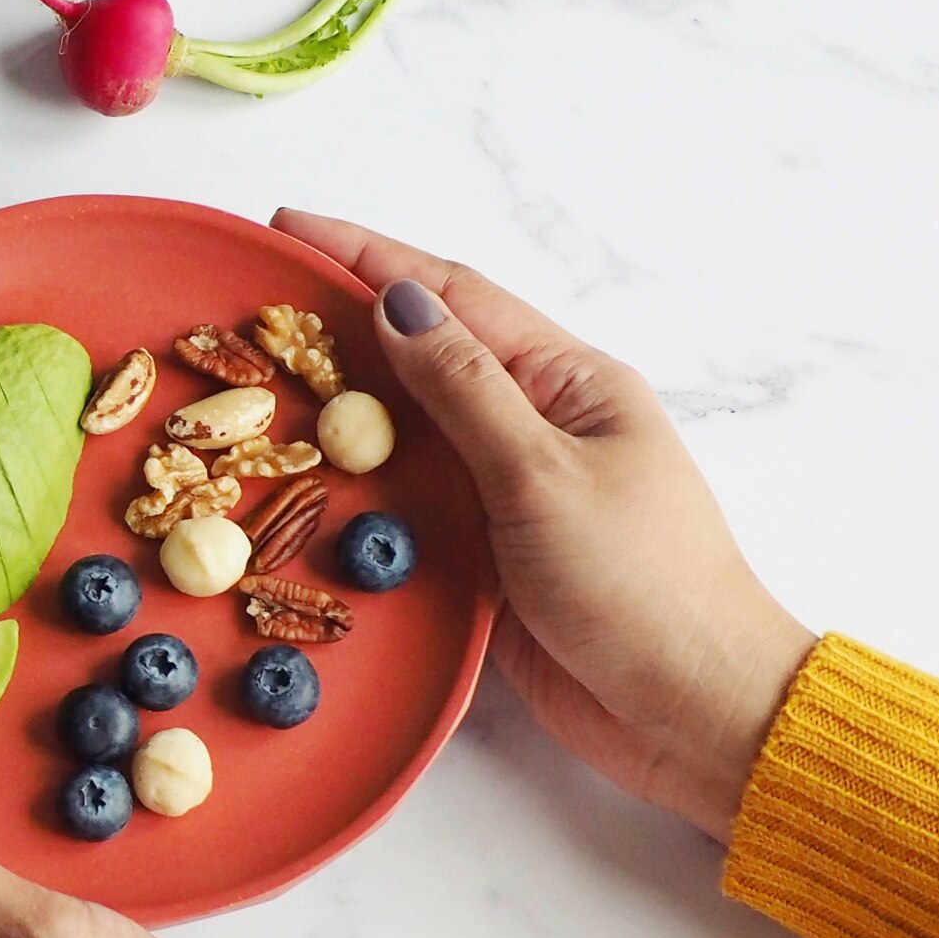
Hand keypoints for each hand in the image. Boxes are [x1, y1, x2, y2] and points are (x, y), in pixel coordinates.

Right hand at [273, 210, 815, 841]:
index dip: (367, 256)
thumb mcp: (544, 474)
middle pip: (420, 355)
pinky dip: (351, 487)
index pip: (454, 295)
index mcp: (568, 382)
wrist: (690, 710)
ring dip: (334, 407)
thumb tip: (398, 303)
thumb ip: (464, 390)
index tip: (289, 227)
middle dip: (337, 323)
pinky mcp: (483, 555)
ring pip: (403, 430)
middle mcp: (533, 425)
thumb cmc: (642, 586)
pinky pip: (404, 503)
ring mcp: (507, 490)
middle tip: (249, 306)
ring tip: (249, 384)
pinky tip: (296, 481)